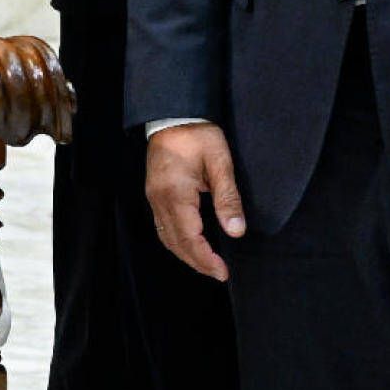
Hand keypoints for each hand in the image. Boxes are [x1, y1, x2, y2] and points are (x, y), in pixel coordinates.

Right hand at [144, 123, 245, 281]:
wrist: (173, 115)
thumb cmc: (199, 135)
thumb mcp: (220, 163)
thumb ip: (228, 198)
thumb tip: (236, 231)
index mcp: (175, 194)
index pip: (190, 237)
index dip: (206, 258)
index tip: (223, 271)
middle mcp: (160, 200)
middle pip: (175, 243)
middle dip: (197, 262)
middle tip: (219, 274)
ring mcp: (154, 198)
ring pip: (166, 237)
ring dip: (186, 255)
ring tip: (206, 265)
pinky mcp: (154, 194)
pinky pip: (162, 227)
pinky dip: (177, 242)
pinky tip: (190, 244)